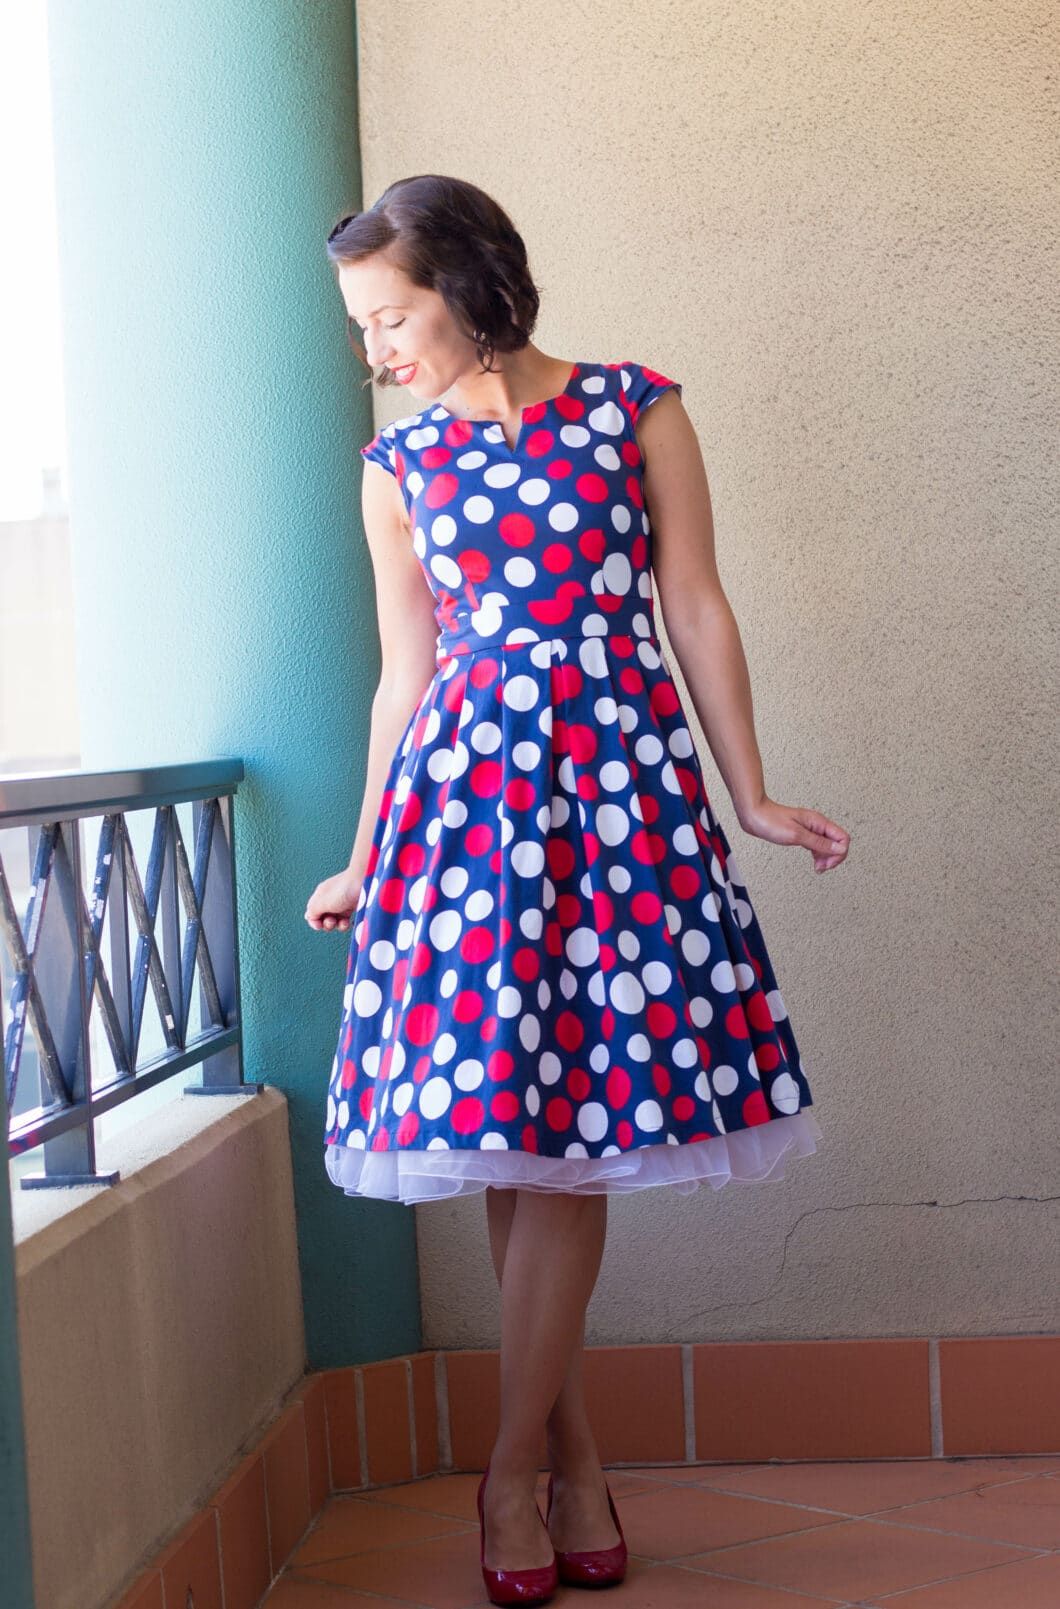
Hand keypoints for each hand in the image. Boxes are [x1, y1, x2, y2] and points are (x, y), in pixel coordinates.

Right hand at [304, 867, 364, 931]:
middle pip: (324, 918)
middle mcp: (330, 899)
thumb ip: (312, 912)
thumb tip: (309, 917)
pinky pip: (348, 920)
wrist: (365, 880)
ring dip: (339, 926)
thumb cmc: (343, 890)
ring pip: (337, 920)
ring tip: (345, 922)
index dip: (314, 922)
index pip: (312, 913)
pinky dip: (349, 924)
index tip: (319, 925)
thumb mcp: (322, 902)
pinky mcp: (354, 906)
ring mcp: (343, 903)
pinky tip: (352, 923)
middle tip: (333, 920)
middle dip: (327, 924)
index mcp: (320, 896)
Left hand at [735, 797, 849, 872]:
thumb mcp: (796, 835)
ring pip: (828, 846)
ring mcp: (810, 829)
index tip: (827, 863)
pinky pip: (818, 845)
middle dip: (833, 857)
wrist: (754, 815)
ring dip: (826, 858)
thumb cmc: (771, 821)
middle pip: (837, 843)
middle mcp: (817, 825)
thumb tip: (839, 849)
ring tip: (817, 868)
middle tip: (821, 868)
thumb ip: (819, 843)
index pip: (843, 838)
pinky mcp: (802, 834)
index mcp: (819, 822)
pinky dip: (818, 855)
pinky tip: (814, 862)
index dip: (839, 853)